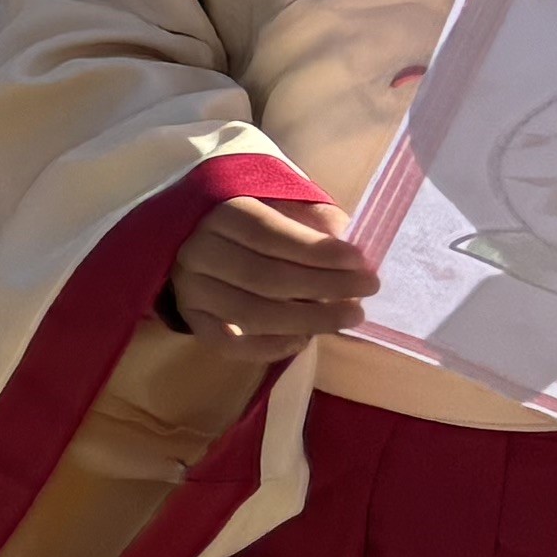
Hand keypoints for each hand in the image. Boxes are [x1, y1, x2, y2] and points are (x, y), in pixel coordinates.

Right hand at [160, 194, 376, 353]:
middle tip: (367, 291)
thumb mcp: (288, 209)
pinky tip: (304, 339)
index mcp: (221, 214)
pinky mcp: (193, 321)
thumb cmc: (262, 228)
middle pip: (263, 277)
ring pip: (251, 314)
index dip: (316, 251)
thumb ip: (316, 218)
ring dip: (308, 320)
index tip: (359, 261)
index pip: (268, 234)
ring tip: (348, 317)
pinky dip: (272, 347)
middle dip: (323, 287)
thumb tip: (342, 236)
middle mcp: (197, 251)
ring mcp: (190, 290)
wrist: (210, 248)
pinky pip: (231, 345)